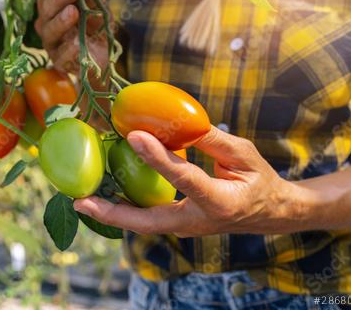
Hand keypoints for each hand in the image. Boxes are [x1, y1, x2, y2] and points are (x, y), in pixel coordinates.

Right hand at [35, 0, 109, 74]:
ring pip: (50, 30)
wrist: (101, 59)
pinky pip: (62, 55)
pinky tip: (78, 43)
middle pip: (46, 7)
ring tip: (73, 12)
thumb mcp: (98, 9)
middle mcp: (47, 22)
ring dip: (61, 20)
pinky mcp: (60, 62)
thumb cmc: (95, 30)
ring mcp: (52, 43)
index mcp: (53, 5)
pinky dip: (70, 49)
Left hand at [74, 126, 315, 236]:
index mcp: (220, 201)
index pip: (183, 178)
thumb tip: (177, 122)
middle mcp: (197, 221)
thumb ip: (211, 140)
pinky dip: (124, 208)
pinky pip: (148, 218)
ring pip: (143, 224)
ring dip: (111, 214)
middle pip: (148, 222)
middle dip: (112, 214)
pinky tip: (105, 193)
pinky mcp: (178, 224)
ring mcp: (185, 227)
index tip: (135, 136)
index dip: (159, 157)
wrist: (270, 214)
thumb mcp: (244, 155)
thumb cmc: (259, 180)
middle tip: (80, 202)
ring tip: (81, 200)